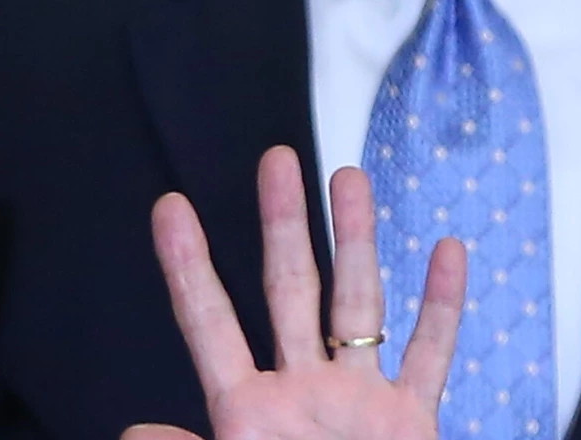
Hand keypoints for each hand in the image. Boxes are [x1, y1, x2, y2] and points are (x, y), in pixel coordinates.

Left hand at [127, 147, 465, 438]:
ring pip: (358, 305)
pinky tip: (445, 252)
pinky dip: (443, 307)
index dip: (186, 265)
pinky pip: (430, 356)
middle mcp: (300, 394)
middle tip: (275, 159)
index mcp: (245, 412)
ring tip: (348, 177)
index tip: (168, 206)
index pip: (206, 322)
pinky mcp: (409, 424)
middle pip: (287, 291)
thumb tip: (135, 435)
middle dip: (281, 224)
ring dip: (356, 242)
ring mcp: (357, 404)